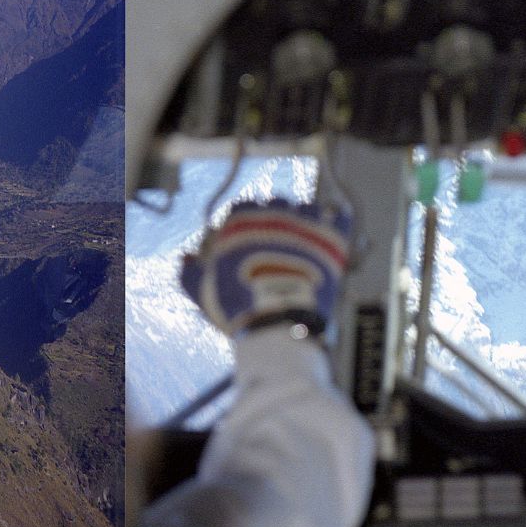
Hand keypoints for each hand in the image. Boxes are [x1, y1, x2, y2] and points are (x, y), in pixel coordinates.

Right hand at [180, 199, 349, 336]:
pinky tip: (334, 223)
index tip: (247, 234)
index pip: (244, 206)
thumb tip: (185, 259)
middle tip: (277, 235)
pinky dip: (337, 217)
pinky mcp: (332, 241)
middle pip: (277, 202)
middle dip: (275, 215)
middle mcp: (275, 217)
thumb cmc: (239, 308)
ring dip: (305, 215)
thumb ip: (190, 272)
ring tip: (305, 232)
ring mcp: (305, 226)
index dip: (245, 220)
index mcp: (243, 223)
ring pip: (307, 206)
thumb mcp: (203, 292)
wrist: (278, 325)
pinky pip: (340, 217)